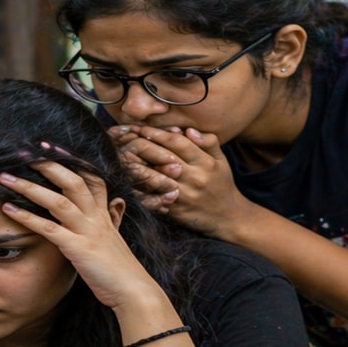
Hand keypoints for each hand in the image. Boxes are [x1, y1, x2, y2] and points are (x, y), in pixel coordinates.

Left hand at [0, 161, 159, 309]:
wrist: (133, 291)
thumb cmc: (120, 267)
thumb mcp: (115, 237)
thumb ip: (113, 218)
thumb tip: (118, 204)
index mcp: (103, 213)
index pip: (91, 178)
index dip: (71, 161)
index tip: (49, 147)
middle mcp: (96, 217)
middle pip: (73, 181)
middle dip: (48, 165)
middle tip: (24, 152)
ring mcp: (87, 231)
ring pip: (58, 201)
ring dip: (29, 187)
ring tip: (5, 177)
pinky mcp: (78, 248)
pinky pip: (49, 229)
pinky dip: (27, 217)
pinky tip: (9, 209)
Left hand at [112, 125, 256, 239]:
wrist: (228, 218)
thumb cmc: (221, 184)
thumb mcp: (221, 161)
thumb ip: (208, 142)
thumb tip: (189, 130)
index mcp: (205, 162)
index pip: (176, 142)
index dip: (156, 133)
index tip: (141, 128)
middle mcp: (193, 177)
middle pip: (161, 156)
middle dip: (140, 144)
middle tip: (124, 138)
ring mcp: (182, 195)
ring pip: (152, 176)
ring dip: (134, 165)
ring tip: (120, 155)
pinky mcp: (174, 210)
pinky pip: (151, 198)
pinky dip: (137, 189)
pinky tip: (124, 181)